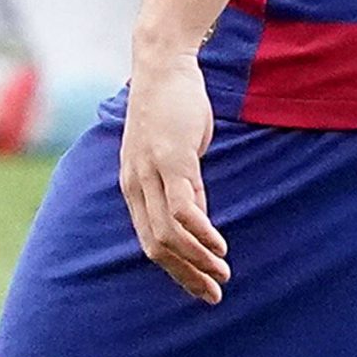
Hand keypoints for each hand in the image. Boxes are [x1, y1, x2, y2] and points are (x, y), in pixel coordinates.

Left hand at [118, 49, 228, 303]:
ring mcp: (151, 172)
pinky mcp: (171, 158)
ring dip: (197, 260)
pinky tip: (219, 247)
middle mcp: (135, 184)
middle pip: (156, 246)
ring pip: (169, 234)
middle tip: (213, 294)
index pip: (150, 242)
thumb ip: (186, 184)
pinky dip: (202, 233)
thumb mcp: (177, 152)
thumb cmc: (173, 106)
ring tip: (222, 275)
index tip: (201, 288)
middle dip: (186, 275)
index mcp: (134, 186)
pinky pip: (184, 207)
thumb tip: (199, 217)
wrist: (163, 63)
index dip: (176, 270)